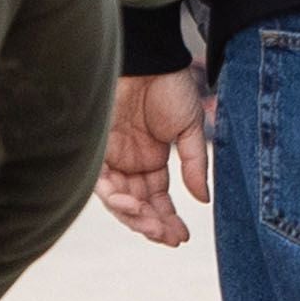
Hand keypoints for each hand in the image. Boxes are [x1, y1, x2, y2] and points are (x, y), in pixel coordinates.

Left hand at [102, 67, 211, 245]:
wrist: (149, 62)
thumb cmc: (170, 88)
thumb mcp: (191, 129)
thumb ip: (195, 164)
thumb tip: (203, 200)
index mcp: (152, 161)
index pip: (157, 199)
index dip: (168, 220)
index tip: (182, 238)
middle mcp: (129, 164)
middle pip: (136, 205)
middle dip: (152, 225)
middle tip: (169, 238)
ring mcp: (112, 158)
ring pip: (118, 200)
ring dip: (135, 217)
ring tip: (153, 227)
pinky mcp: (96, 149)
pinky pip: (100, 183)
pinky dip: (114, 198)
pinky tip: (133, 206)